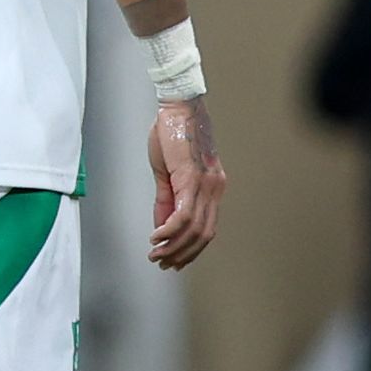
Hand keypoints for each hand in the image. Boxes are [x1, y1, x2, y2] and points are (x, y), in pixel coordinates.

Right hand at [148, 99, 226, 268]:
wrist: (178, 108)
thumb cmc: (174, 136)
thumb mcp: (169, 174)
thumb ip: (167, 200)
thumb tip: (162, 227)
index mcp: (213, 188)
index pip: (208, 229)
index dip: (191, 250)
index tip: (173, 261)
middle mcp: (215, 188)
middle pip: (203, 234)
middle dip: (182, 254)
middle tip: (161, 263)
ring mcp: (206, 184)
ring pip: (193, 228)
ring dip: (173, 246)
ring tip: (155, 253)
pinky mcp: (192, 178)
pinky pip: (183, 213)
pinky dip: (169, 230)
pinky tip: (155, 236)